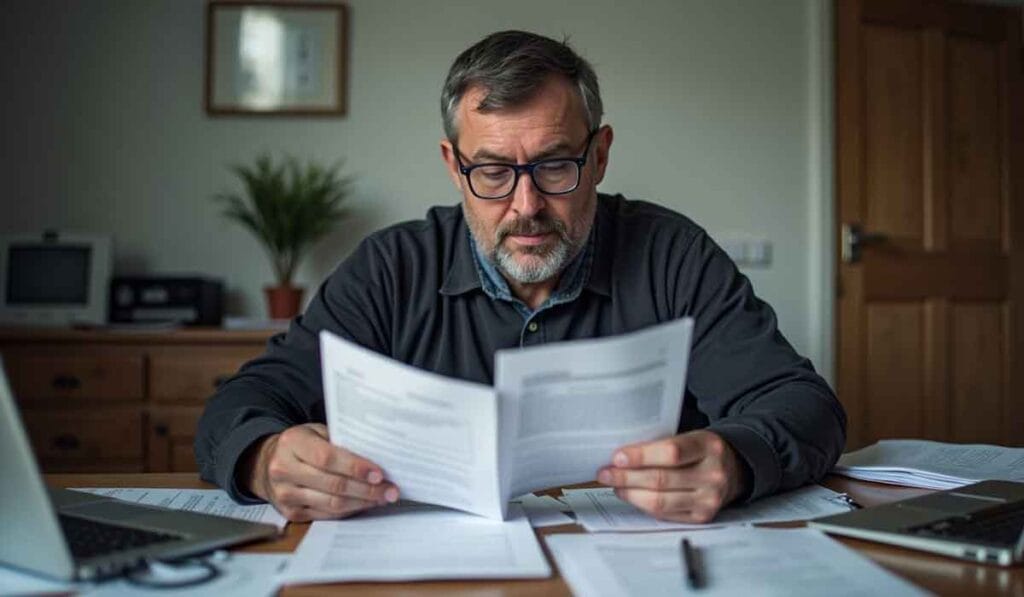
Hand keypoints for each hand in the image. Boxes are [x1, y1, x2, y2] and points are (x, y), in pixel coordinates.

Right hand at [243, 423, 398, 521]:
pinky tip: (365, 504)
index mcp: (292, 443)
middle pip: (333, 485)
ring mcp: (285, 494)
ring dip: (362, 502)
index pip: (327, 458)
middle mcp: (284, 469)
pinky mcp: (290, 513)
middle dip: (367, 490)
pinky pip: (326, 515)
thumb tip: (377, 454)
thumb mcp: (315, 431)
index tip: (380, 474)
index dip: (355, 467)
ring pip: (331, 504)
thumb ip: (339, 441)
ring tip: (384, 498)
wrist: (266, 462)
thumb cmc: (301, 444)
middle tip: (391, 490)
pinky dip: (349, 510)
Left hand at [596, 430, 748, 522]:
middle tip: (605, 473)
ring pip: (660, 501)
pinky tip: (632, 496)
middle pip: (661, 480)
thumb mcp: (690, 436)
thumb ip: (662, 444)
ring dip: (631, 494)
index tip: (617, 457)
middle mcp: (713, 475)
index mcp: (709, 447)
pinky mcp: (702, 517)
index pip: (671, 453)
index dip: (640, 456)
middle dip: (626, 477)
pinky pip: (665, 514)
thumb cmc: (703, 451)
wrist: (734, 470)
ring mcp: (709, 500)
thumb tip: (621, 456)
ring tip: (615, 485)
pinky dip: (643, 505)